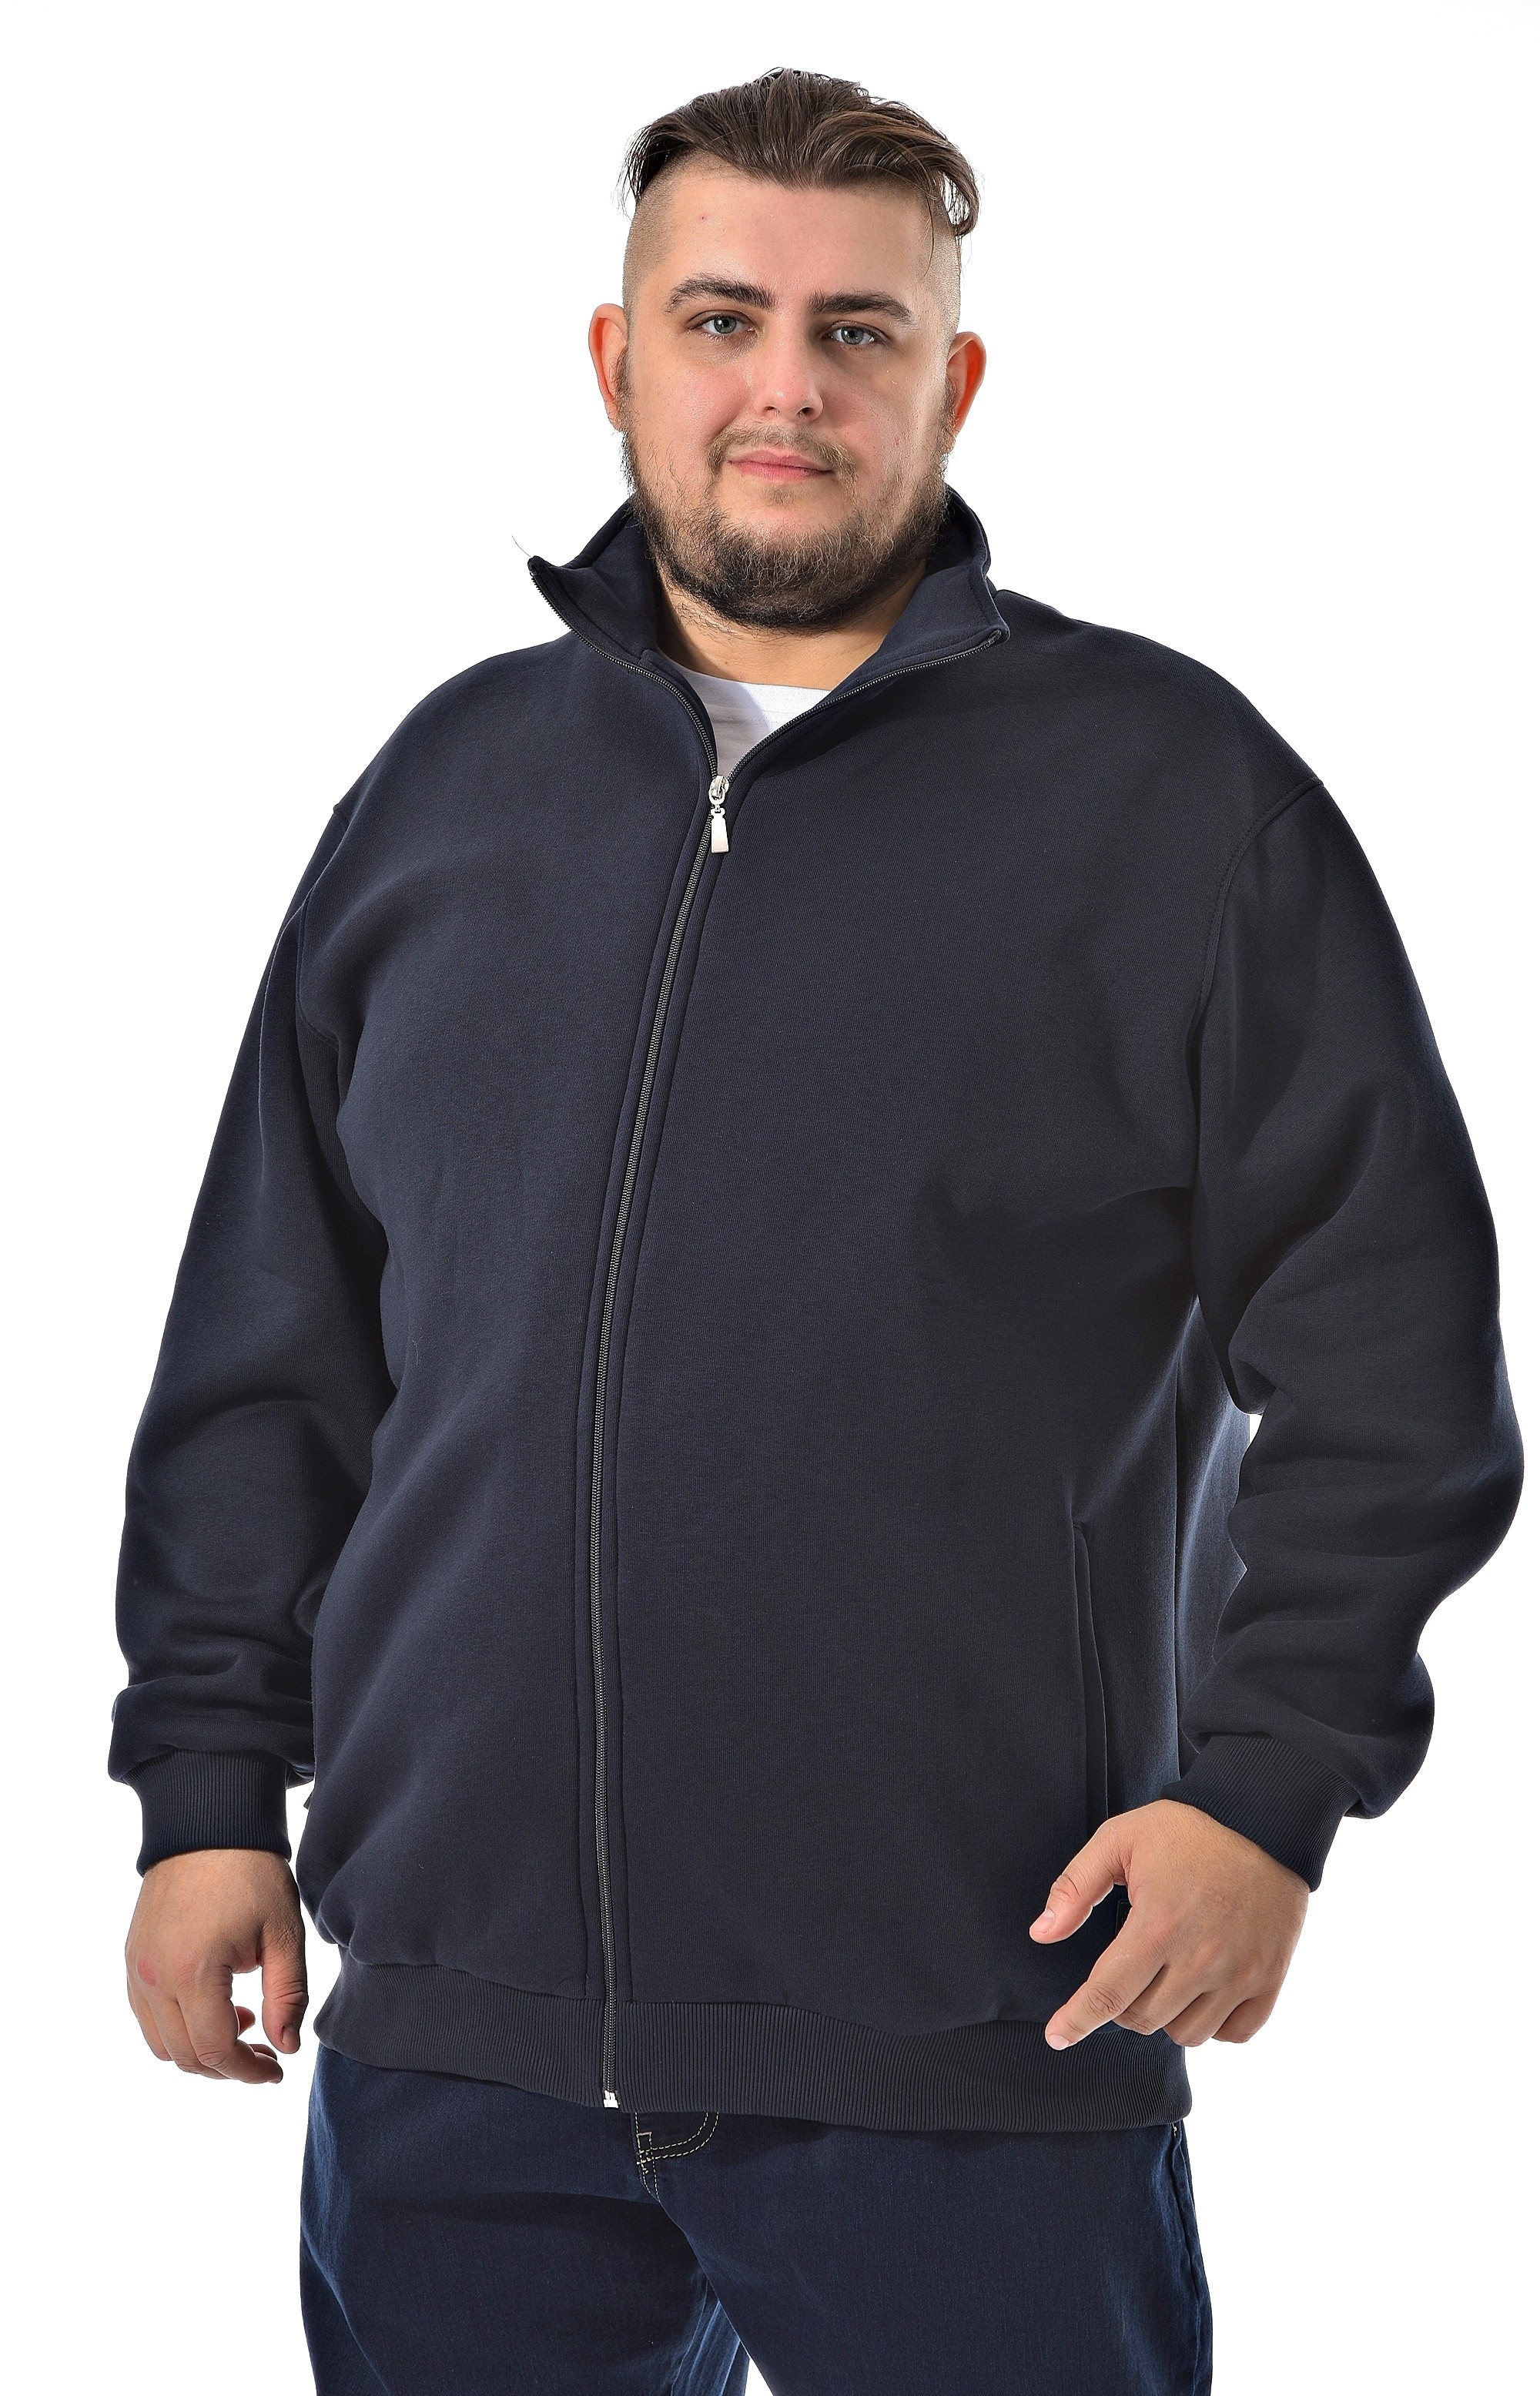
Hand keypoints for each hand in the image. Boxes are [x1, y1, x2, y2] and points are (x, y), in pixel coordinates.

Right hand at [124, 1847, 307, 2083]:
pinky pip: (147, 2015)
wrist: (208, 1824)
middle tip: (265, 2052)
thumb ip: (288, 1995)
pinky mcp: (132, 1957)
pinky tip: (215, 2003)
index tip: (276, 2069)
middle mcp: (154, 1977)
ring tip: (243, 2022)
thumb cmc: (252, 1873)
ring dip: (200, 2049)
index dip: (248, 2071)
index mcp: (193, 1972)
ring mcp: (137, 1968)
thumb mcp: (282, 1933)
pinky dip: (177, 2026)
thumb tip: (287, 2048)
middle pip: (185, 2056)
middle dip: (228, 2066)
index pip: (216, 2051)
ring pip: (161, 2043)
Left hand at [1030, 1799, 1307, 2049]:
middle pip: (1141, 2019)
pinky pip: (1233, 2034)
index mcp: (1158, 1926)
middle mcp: (1200, 1959)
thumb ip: (1075, 1886)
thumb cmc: (1187, 1831)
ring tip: (1165, 1977)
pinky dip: (1213, 2024)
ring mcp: (1240, 1973)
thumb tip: (1041, 1934)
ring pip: (1186, 2034)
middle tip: (1127, 1970)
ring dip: (1165, 2015)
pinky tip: (1202, 1993)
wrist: (1264, 1822)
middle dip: (1120, 2005)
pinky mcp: (1269, 1979)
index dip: (1075, 2020)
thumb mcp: (1119, 1838)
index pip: (1106, 1994)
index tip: (1056, 2037)